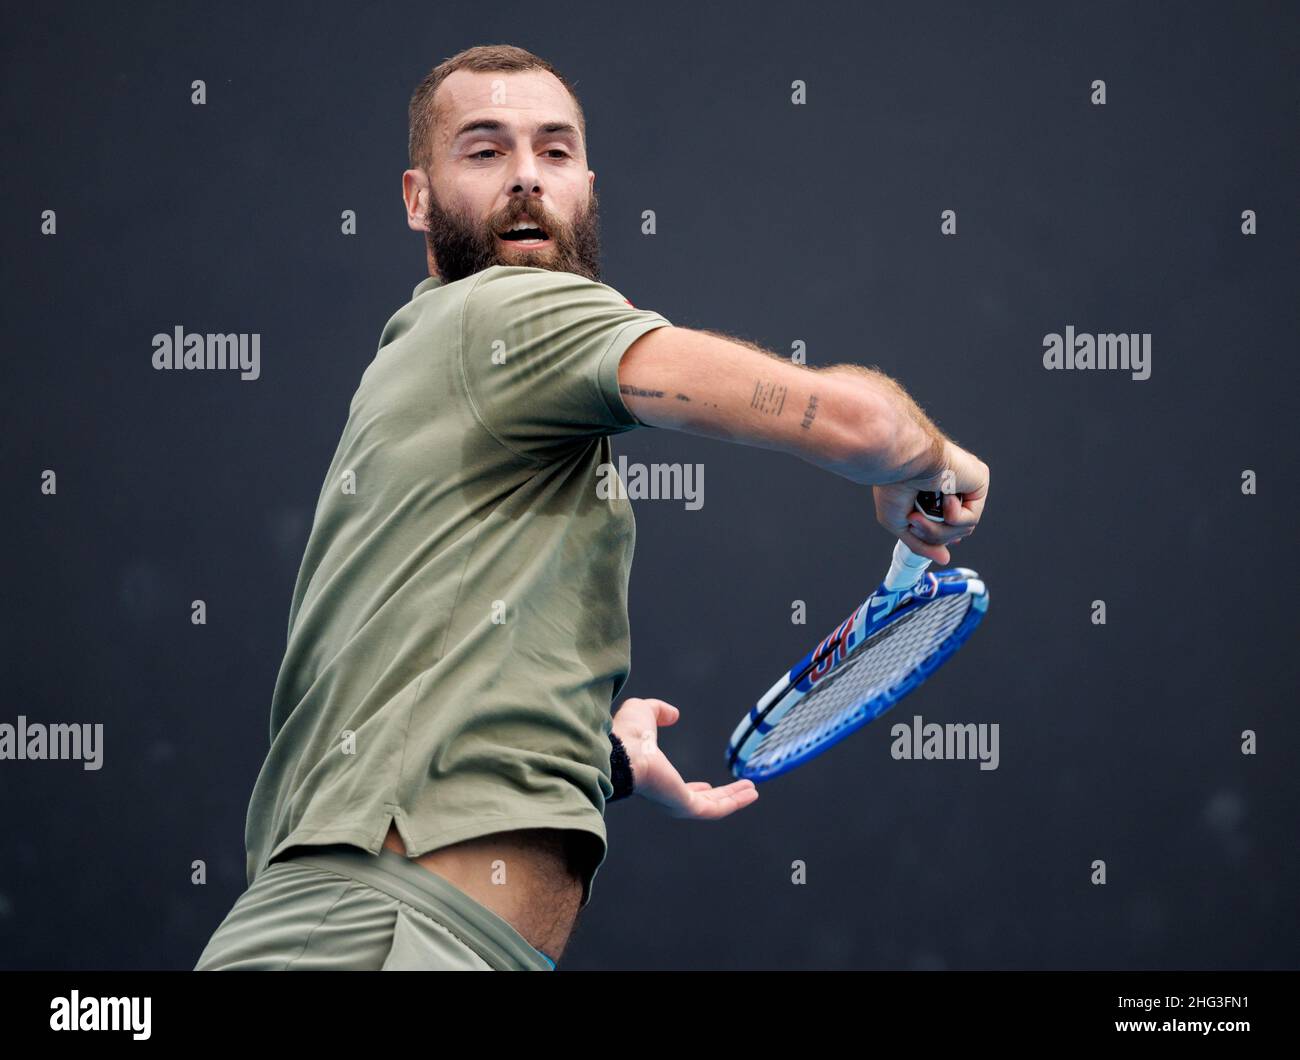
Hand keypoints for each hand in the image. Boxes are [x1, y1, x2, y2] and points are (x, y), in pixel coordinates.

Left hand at [611, 697, 758, 818]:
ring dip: (734, 799)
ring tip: (753, 790)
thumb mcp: (644, 712)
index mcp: (656, 777)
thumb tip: (673, 715)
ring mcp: (676, 803)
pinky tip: (751, 793)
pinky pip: (715, 809)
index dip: (695, 788)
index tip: (708, 785)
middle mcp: (666, 794)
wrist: (621, 751)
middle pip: (701, 800)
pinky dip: (735, 802)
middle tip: (742, 789)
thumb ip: (658, 711)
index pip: (678, 788)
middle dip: (723, 795)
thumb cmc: (626, 733)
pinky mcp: (685, 806)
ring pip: (713, 806)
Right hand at [872, 440, 988, 564]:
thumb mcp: (899, 523)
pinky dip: (954, 517)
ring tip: (919, 514)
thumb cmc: (892, 484)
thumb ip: (921, 544)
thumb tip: (944, 559)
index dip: (941, 536)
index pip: (949, 522)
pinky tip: (944, 499)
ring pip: (963, 529)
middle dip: (932, 534)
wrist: (900, 462)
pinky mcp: (979, 480)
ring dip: (939, 529)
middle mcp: (954, 486)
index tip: (930, 540)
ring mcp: (967, 483)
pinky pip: (971, 518)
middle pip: (954, 531)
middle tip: (913, 520)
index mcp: (935, 491)